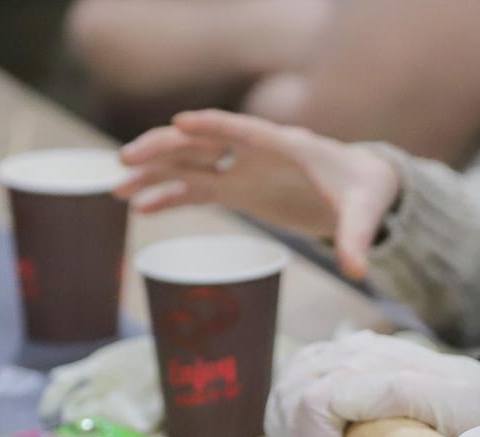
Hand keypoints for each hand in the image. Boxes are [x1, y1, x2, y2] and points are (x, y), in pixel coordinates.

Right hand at [116, 110, 399, 279]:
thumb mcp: (362, 213)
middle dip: (163, 149)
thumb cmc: (363, 192)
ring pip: (190, 165)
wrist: (363, 188)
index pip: (243, 130)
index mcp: (285, 146)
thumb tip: (358, 271)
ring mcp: (243, 170)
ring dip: (154, 174)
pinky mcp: (240, 190)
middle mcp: (255, 153)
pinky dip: (170, 197)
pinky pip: (197, 189)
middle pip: (201, 143)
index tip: (180, 122)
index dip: (212, 125)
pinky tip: (140, 208)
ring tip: (116, 188)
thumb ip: (356, 238)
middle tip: (125, 159)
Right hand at [266, 331, 479, 436]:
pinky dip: (291, 404)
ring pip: (291, 381)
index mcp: (397, 375)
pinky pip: (298, 369)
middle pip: (298, 393)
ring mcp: (355, 349)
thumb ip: (420, 425)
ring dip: (293, 429)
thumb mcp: (467, 430)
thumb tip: (362, 436)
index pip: (320, 402)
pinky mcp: (347, 352)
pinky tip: (309, 432)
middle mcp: (369, 353)